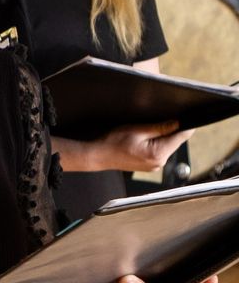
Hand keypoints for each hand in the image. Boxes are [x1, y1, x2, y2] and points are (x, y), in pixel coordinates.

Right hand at [66, 122, 191, 174]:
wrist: (98, 155)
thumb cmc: (113, 143)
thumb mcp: (137, 130)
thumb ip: (161, 127)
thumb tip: (179, 123)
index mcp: (158, 154)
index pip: (181, 136)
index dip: (184, 124)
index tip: (184, 116)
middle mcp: (159, 163)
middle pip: (176, 141)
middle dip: (170, 130)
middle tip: (153, 125)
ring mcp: (155, 166)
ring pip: (168, 146)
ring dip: (162, 137)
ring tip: (144, 134)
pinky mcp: (150, 165)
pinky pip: (160, 151)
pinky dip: (155, 144)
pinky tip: (142, 141)